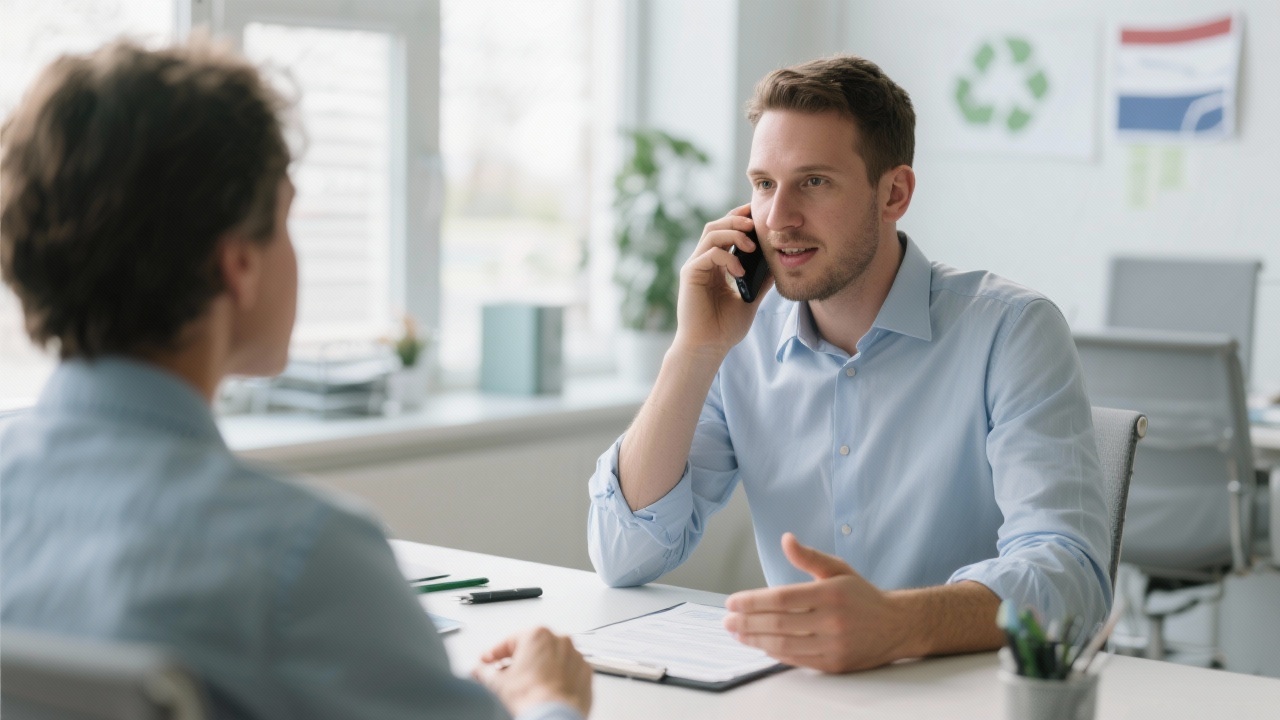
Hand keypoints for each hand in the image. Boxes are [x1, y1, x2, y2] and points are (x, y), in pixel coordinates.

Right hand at [473, 627, 592, 717]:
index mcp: (537, 634)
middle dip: (518, 662)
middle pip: (532, 649)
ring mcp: (576, 657)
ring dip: (539, 670)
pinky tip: (545, 691)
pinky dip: (557, 679)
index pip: (509, 642)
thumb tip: (479, 671)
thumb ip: (484, 672)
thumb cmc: (530, 698)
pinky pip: (567, 672)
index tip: (487, 662)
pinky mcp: (585, 674)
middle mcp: (560, 640)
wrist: (554, 718)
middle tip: (505, 676)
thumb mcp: (497, 683)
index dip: (494, 654)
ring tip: (526, 687)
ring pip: (551, 660)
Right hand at [672, 204, 774, 358]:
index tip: (759, 219)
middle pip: (716, 226)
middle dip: (737, 220)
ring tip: (752, 246)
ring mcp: (695, 266)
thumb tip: (777, 265)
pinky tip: (740, 272)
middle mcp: (702, 262)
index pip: (725, 233)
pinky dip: (727, 258)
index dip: (740, 222)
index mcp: (715, 266)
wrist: (708, 347)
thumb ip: (760, 281)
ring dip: (734, 234)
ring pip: (711, 233)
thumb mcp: (750, 299)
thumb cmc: (724, 328)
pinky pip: (709, 254)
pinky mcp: (690, 274)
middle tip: (756, 224)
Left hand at [723, 533, 912, 673]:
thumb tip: (786, 539)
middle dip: (747, 622)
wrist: (896, 626)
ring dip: (754, 639)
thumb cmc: (862, 596)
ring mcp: (833, 645)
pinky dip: (774, 653)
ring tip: (737, 632)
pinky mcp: (834, 664)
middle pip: (778, 623)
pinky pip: (796, 660)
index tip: (732, 602)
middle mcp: (832, 621)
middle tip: (727, 620)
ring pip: (784, 644)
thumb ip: (809, 556)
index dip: (753, 601)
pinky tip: (760, 644)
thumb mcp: (838, 569)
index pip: (782, 598)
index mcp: (831, 593)